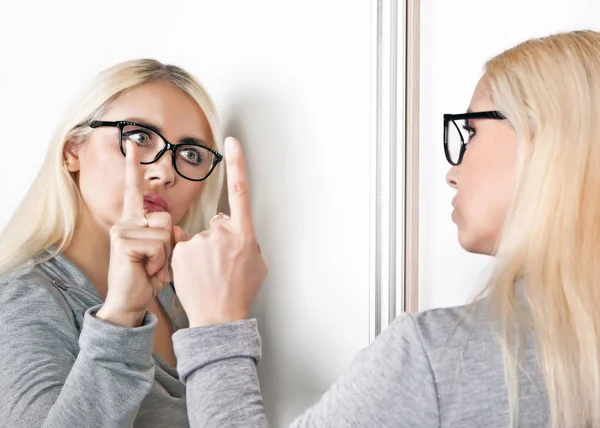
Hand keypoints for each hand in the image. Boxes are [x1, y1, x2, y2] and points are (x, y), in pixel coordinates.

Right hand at [96, 140, 172, 326]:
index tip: (132, 143)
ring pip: (165, 231)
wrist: (130, 301)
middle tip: (155, 262)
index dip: (133, 167)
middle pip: (166, 217)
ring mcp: (123, 230)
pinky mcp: (124, 242)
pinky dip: (159, 263)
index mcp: (135, 221)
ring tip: (151, 267)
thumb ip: (168, 235)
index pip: (134, 190)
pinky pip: (158, 245)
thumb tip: (175, 228)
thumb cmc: (146, 277)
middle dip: (170, 244)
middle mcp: (126, 221)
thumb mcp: (162, 253)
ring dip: (165, 256)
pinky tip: (147, 271)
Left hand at [171, 137, 267, 326]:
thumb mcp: (257, 263)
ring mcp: (200, 242)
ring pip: (199, 238)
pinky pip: (182, 247)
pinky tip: (195, 274)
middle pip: (218, 224)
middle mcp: (222, 234)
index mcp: (244, 235)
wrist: (218, 316)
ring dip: (202, 251)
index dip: (237, 165)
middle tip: (221, 264)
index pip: (241, 192)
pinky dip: (187, 258)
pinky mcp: (180, 251)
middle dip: (218, 239)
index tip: (232, 142)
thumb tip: (235, 231)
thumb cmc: (239, 291)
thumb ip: (247, 240)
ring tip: (208, 274)